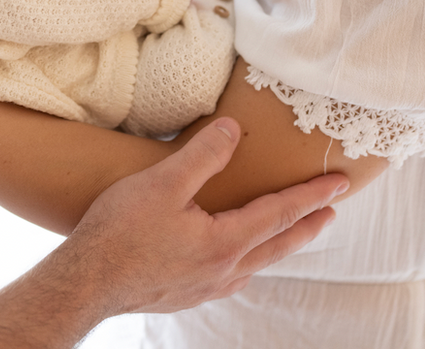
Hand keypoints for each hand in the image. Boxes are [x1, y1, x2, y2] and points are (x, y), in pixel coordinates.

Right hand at [0, 118, 347, 346]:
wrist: (85, 284)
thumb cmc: (119, 234)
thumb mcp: (162, 183)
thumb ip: (203, 155)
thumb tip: (233, 130)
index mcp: (224, 243)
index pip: (279, 213)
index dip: (311, 195)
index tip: (339, 185)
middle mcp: (223, 271)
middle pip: (277, 244)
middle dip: (306, 225)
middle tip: (331, 212)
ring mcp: (205, 288)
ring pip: (256, 262)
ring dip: (278, 244)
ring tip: (289, 231)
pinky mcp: (186, 294)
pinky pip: (232, 274)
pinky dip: (248, 258)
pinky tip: (235, 256)